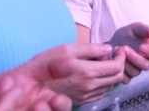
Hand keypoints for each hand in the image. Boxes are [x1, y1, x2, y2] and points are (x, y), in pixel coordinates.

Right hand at [0, 44, 125, 104]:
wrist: (27, 86)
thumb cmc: (45, 64)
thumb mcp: (67, 49)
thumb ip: (90, 49)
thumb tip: (108, 48)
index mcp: (87, 72)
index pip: (117, 67)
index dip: (122, 57)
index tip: (119, 49)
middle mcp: (88, 87)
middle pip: (117, 78)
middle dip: (120, 64)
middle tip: (113, 55)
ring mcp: (84, 96)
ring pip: (110, 86)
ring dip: (112, 74)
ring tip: (103, 63)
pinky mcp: (80, 101)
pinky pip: (99, 93)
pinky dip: (103, 83)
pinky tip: (94, 74)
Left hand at [0, 75, 70, 110]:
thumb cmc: (9, 85)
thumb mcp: (34, 71)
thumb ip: (53, 68)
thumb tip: (75, 63)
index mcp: (40, 107)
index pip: (59, 109)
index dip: (59, 107)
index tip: (55, 100)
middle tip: (37, 106)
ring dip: (8, 107)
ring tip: (7, 91)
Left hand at [109, 23, 148, 81]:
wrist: (110, 45)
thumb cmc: (125, 35)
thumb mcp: (133, 28)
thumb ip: (143, 28)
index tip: (141, 46)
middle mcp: (146, 61)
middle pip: (148, 66)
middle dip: (136, 58)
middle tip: (124, 47)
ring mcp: (136, 70)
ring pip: (135, 72)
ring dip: (125, 62)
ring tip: (115, 51)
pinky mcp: (126, 77)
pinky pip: (125, 79)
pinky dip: (118, 70)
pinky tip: (111, 60)